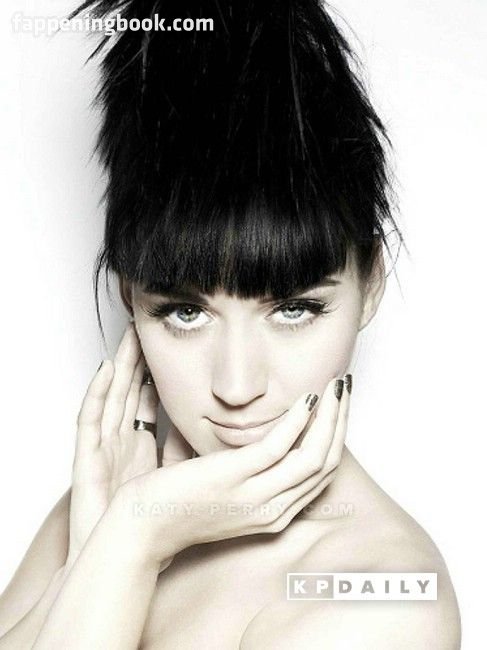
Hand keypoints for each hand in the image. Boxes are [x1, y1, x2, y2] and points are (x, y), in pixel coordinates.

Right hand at [67, 323, 160, 568]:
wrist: (119, 555)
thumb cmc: (145, 519)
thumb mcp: (171, 476)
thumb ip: (183, 449)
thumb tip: (210, 428)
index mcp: (140, 445)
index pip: (149, 398)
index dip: (156, 371)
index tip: (172, 345)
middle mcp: (120, 441)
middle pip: (130, 390)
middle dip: (139, 359)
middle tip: (149, 328)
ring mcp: (102, 447)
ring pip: (113, 395)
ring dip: (120, 364)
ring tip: (130, 334)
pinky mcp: (87, 458)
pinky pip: (90, 419)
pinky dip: (96, 391)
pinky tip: (104, 367)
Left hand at [118, 375, 350, 565]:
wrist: (141, 527)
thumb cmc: (178, 504)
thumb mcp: (226, 491)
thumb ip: (248, 467)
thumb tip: (260, 429)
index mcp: (273, 512)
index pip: (321, 474)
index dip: (336, 436)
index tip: (337, 406)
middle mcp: (273, 510)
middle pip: (326, 463)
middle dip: (341, 421)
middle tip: (344, 388)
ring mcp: (255, 497)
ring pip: (314, 456)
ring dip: (330, 416)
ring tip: (334, 386)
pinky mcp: (234, 478)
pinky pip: (280, 446)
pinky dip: (299, 420)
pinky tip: (305, 399)